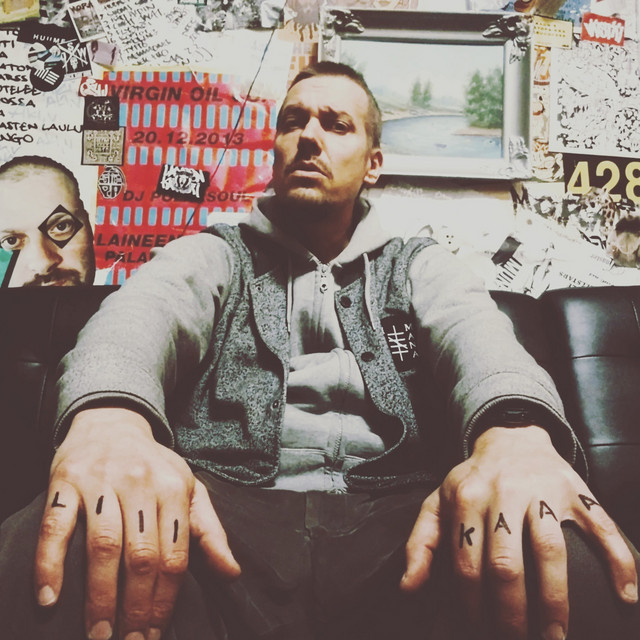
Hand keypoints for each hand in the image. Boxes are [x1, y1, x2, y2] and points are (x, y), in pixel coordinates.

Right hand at [33, 407, 240, 639]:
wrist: (112, 423)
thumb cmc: (154, 466)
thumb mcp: (189, 489)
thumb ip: (209, 531)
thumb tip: (232, 574)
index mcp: (174, 487)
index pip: (174, 554)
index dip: (165, 599)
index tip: (155, 633)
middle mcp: (140, 482)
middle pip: (141, 555)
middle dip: (136, 605)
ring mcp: (101, 480)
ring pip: (103, 545)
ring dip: (99, 596)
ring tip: (99, 634)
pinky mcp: (66, 480)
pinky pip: (56, 526)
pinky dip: (50, 563)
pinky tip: (50, 597)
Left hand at [401, 425, 637, 638]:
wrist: (511, 436)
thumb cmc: (472, 480)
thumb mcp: (438, 501)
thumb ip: (421, 542)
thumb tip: (408, 588)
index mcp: (467, 498)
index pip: (466, 563)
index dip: (471, 604)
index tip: (478, 630)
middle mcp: (504, 494)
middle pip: (507, 563)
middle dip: (512, 613)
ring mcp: (543, 492)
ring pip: (550, 551)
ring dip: (555, 600)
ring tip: (556, 636)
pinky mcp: (576, 491)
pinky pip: (602, 526)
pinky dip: (618, 561)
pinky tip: (626, 596)